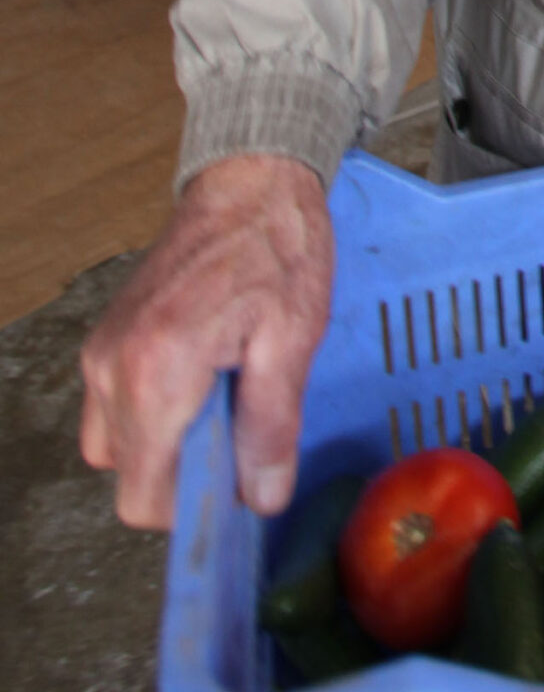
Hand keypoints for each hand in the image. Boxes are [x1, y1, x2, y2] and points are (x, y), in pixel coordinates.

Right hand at [80, 154, 332, 528]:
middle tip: (238, 431)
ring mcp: (103, 352)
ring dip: (166, 444)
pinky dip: (153, 411)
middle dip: (182, 473)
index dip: (191, 508)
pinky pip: (115, 407)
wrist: (249, 183)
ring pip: (117, 446)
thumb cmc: (275, 248)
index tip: (234, 484)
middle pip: (128, 477)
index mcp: (158, 373)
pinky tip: (202, 376)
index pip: (143, 497)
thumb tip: (263, 495)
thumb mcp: (292, 339)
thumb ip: (272, 426)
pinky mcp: (106, 339)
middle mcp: (114, 367)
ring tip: (223, 397)